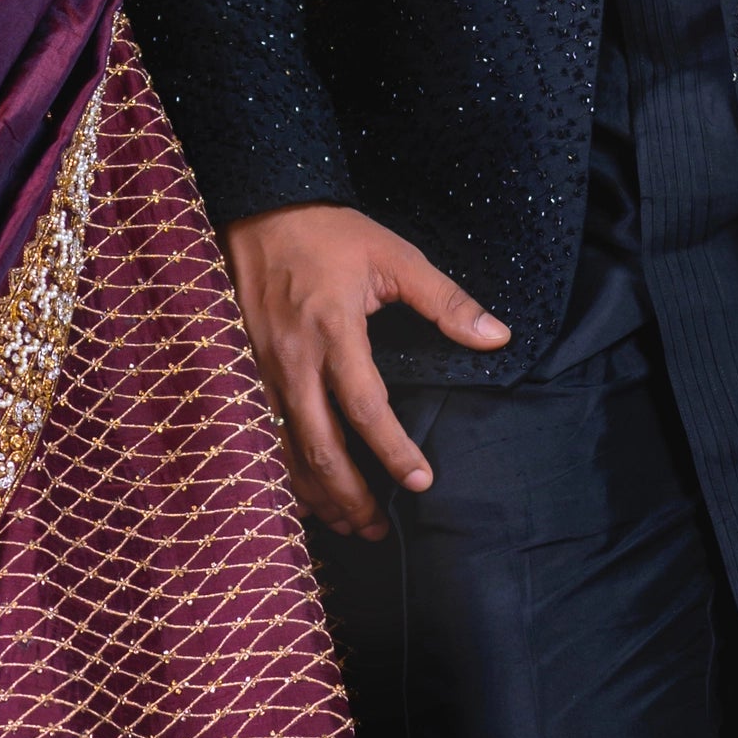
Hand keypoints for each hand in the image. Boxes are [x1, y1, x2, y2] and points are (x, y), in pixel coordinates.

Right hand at [222, 204, 509, 539]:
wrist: (257, 208)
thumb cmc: (328, 233)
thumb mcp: (394, 256)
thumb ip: (446, 301)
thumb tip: (497, 337)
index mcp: (333, 331)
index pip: (365, 408)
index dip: (394, 451)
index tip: (421, 482)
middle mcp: (292, 359)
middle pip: (320, 447)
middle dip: (351, 496)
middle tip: (379, 529)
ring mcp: (260, 368)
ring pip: (285, 451)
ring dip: (316, 495)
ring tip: (347, 525)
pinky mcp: (240, 371)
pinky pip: (259, 436)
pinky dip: (282, 472)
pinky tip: (302, 494)